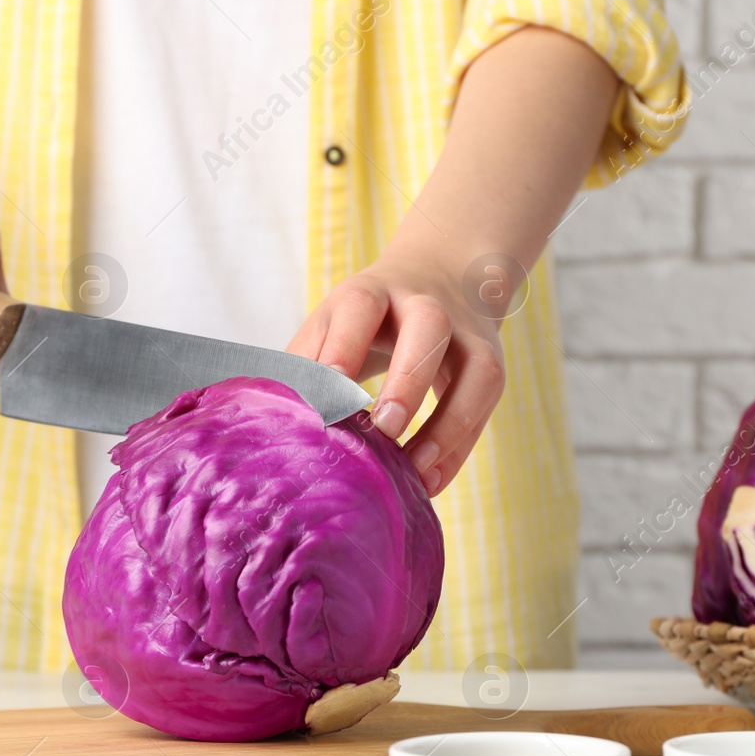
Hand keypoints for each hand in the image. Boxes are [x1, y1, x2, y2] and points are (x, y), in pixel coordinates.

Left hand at [288, 249, 506, 495]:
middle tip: (384, 429)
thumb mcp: (330, 325)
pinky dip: (460, 447)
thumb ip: (303, 366)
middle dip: (408, 380)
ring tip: (416, 471)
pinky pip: (486, 403)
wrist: (444, 274)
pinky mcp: (490, 360)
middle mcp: (425, 303)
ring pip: (476, 369)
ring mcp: (466, 332)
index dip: (344, 349)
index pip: (360, 308)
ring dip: (449, 424)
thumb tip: (264, 423)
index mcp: (371, 291)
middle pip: (428, 328)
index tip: (328, 400)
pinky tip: (431, 481)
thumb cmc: (364, 319)